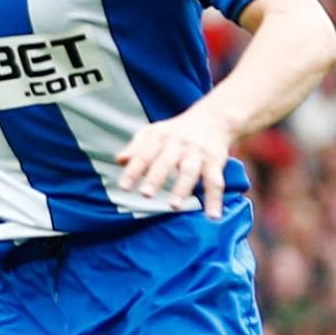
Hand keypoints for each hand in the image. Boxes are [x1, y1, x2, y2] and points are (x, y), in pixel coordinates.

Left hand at [114, 108, 231, 218]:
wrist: (213, 119)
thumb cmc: (175, 131)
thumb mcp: (153, 133)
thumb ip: (136, 148)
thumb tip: (120, 160)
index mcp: (160, 137)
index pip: (143, 155)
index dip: (133, 171)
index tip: (124, 187)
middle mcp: (179, 144)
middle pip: (166, 162)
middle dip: (156, 178)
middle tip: (146, 195)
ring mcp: (198, 153)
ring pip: (190, 171)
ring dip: (182, 189)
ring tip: (174, 206)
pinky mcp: (215, 162)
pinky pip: (215, 182)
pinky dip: (214, 200)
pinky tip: (212, 216)